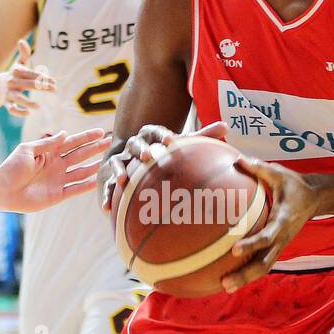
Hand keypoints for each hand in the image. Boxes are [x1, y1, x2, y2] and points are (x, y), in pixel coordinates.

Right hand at [0, 39, 55, 118]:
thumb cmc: (12, 75)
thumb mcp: (17, 64)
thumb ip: (24, 54)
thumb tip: (21, 41)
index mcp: (16, 72)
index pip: (31, 74)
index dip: (43, 77)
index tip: (54, 81)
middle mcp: (12, 82)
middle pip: (27, 84)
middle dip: (41, 86)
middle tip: (54, 89)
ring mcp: (8, 93)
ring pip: (18, 98)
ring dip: (28, 102)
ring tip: (39, 107)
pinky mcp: (6, 103)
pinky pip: (11, 109)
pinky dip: (18, 112)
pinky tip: (28, 113)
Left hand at [0, 128, 111, 213]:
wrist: (2, 190)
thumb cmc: (11, 167)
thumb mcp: (28, 150)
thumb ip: (47, 143)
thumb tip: (65, 133)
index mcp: (49, 153)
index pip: (72, 143)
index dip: (86, 138)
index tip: (100, 132)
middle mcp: (57, 165)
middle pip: (81, 155)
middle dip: (95, 149)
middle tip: (111, 142)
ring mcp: (58, 180)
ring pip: (81, 172)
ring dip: (94, 166)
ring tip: (108, 160)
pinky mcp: (57, 194)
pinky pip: (75, 189)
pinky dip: (86, 185)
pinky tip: (97, 180)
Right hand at [100, 119, 227, 209]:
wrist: (135, 159)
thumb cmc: (165, 151)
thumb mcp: (181, 143)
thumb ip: (202, 135)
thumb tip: (226, 125)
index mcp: (151, 136)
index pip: (156, 131)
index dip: (163, 135)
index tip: (172, 140)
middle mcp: (134, 146)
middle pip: (135, 144)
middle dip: (141, 149)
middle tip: (148, 157)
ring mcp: (121, 160)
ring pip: (118, 163)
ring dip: (119, 171)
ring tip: (123, 180)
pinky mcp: (110, 176)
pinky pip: (107, 186)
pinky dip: (106, 195)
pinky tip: (107, 208)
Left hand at [221, 157, 319, 290]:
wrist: (316, 198)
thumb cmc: (294, 184)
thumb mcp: (279, 173)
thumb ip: (259, 168)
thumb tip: (237, 159)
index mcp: (282, 220)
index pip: (267, 236)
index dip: (252, 244)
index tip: (234, 250)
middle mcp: (282, 238)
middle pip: (264, 263)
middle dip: (245, 275)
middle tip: (225, 283)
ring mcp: (280, 245)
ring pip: (264, 268)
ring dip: (246, 279)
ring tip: (224, 287)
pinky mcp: (277, 248)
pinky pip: (263, 264)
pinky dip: (249, 274)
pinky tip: (232, 280)